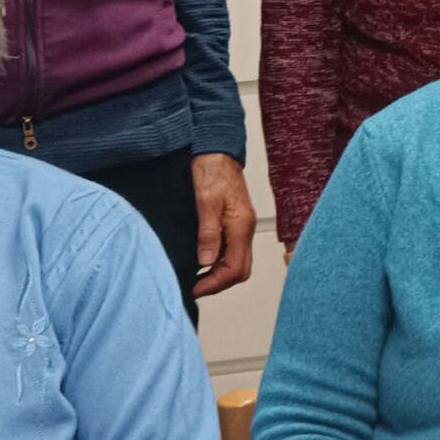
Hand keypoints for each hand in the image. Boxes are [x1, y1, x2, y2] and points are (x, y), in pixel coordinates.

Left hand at [190, 153, 256, 297]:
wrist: (217, 151)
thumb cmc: (212, 171)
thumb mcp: (205, 202)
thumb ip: (208, 233)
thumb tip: (206, 261)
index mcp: (241, 226)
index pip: (235, 268)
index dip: (214, 283)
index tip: (194, 288)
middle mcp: (245, 229)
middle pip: (241, 270)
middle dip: (219, 283)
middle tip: (195, 287)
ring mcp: (242, 226)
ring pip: (238, 262)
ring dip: (219, 274)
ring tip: (197, 278)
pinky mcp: (236, 222)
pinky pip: (233, 250)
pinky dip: (220, 262)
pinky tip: (204, 261)